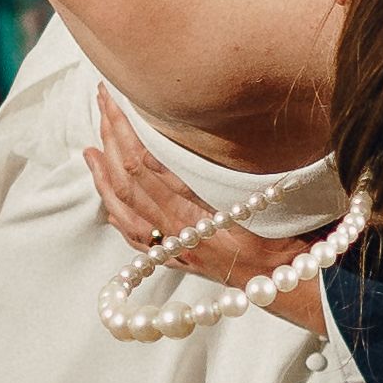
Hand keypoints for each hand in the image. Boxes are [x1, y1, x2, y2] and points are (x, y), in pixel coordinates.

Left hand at [88, 96, 329, 337]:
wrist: (292, 285)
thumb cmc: (290, 238)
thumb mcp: (271, 194)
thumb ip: (239, 167)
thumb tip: (217, 127)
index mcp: (197, 212)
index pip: (146, 165)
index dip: (127, 129)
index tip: (117, 98)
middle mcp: (179, 232)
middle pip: (129, 181)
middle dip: (111, 138)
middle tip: (102, 102)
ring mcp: (175, 250)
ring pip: (124, 211)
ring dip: (104, 177)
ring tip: (90, 149)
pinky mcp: (178, 261)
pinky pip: (136, 238)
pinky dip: (117, 214)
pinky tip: (108, 200)